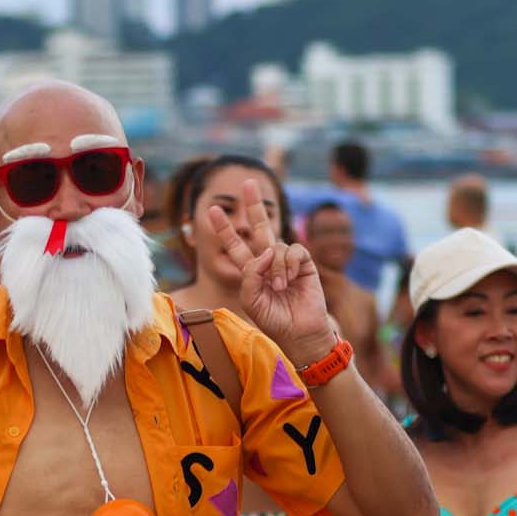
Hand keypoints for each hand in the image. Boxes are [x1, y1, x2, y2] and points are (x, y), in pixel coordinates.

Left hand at [202, 176, 331, 359]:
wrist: (299, 332)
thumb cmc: (274, 320)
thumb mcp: (251, 300)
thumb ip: (250, 275)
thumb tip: (266, 251)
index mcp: (251, 271)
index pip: (236, 245)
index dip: (225, 229)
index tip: (212, 211)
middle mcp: (268, 261)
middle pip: (260, 226)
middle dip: (253, 205)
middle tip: (247, 183)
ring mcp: (286, 261)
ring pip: (275, 246)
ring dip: (275, 267)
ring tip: (280, 287)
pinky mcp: (304, 262)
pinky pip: (294, 250)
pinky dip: (290, 263)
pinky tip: (291, 278)